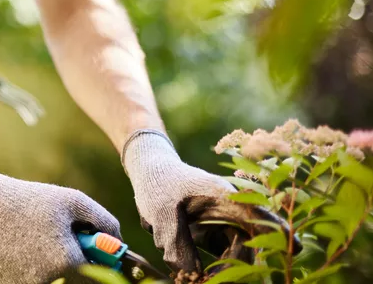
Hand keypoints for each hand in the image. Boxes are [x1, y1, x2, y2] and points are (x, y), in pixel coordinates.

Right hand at [0, 156, 120, 283]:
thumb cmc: (28, 200)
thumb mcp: (72, 201)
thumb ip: (104, 221)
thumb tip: (119, 242)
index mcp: (68, 262)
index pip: (98, 277)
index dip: (99, 264)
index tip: (93, 252)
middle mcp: (49, 281)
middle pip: (74, 281)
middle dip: (73, 265)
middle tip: (60, 244)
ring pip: (52, 282)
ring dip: (52, 269)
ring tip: (37, 243)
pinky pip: (30, 282)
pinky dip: (30, 271)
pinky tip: (20, 250)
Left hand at [123, 130, 296, 272]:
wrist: (151, 172)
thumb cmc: (159, 183)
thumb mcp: (161, 212)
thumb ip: (176, 243)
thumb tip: (192, 277)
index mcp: (224, 197)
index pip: (257, 215)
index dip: (277, 231)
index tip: (294, 247)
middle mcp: (232, 211)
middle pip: (250, 246)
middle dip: (236, 271)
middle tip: (208, 282)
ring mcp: (227, 223)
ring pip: (239, 257)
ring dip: (225, 274)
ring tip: (199, 281)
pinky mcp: (217, 234)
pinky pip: (226, 258)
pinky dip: (217, 271)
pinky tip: (199, 277)